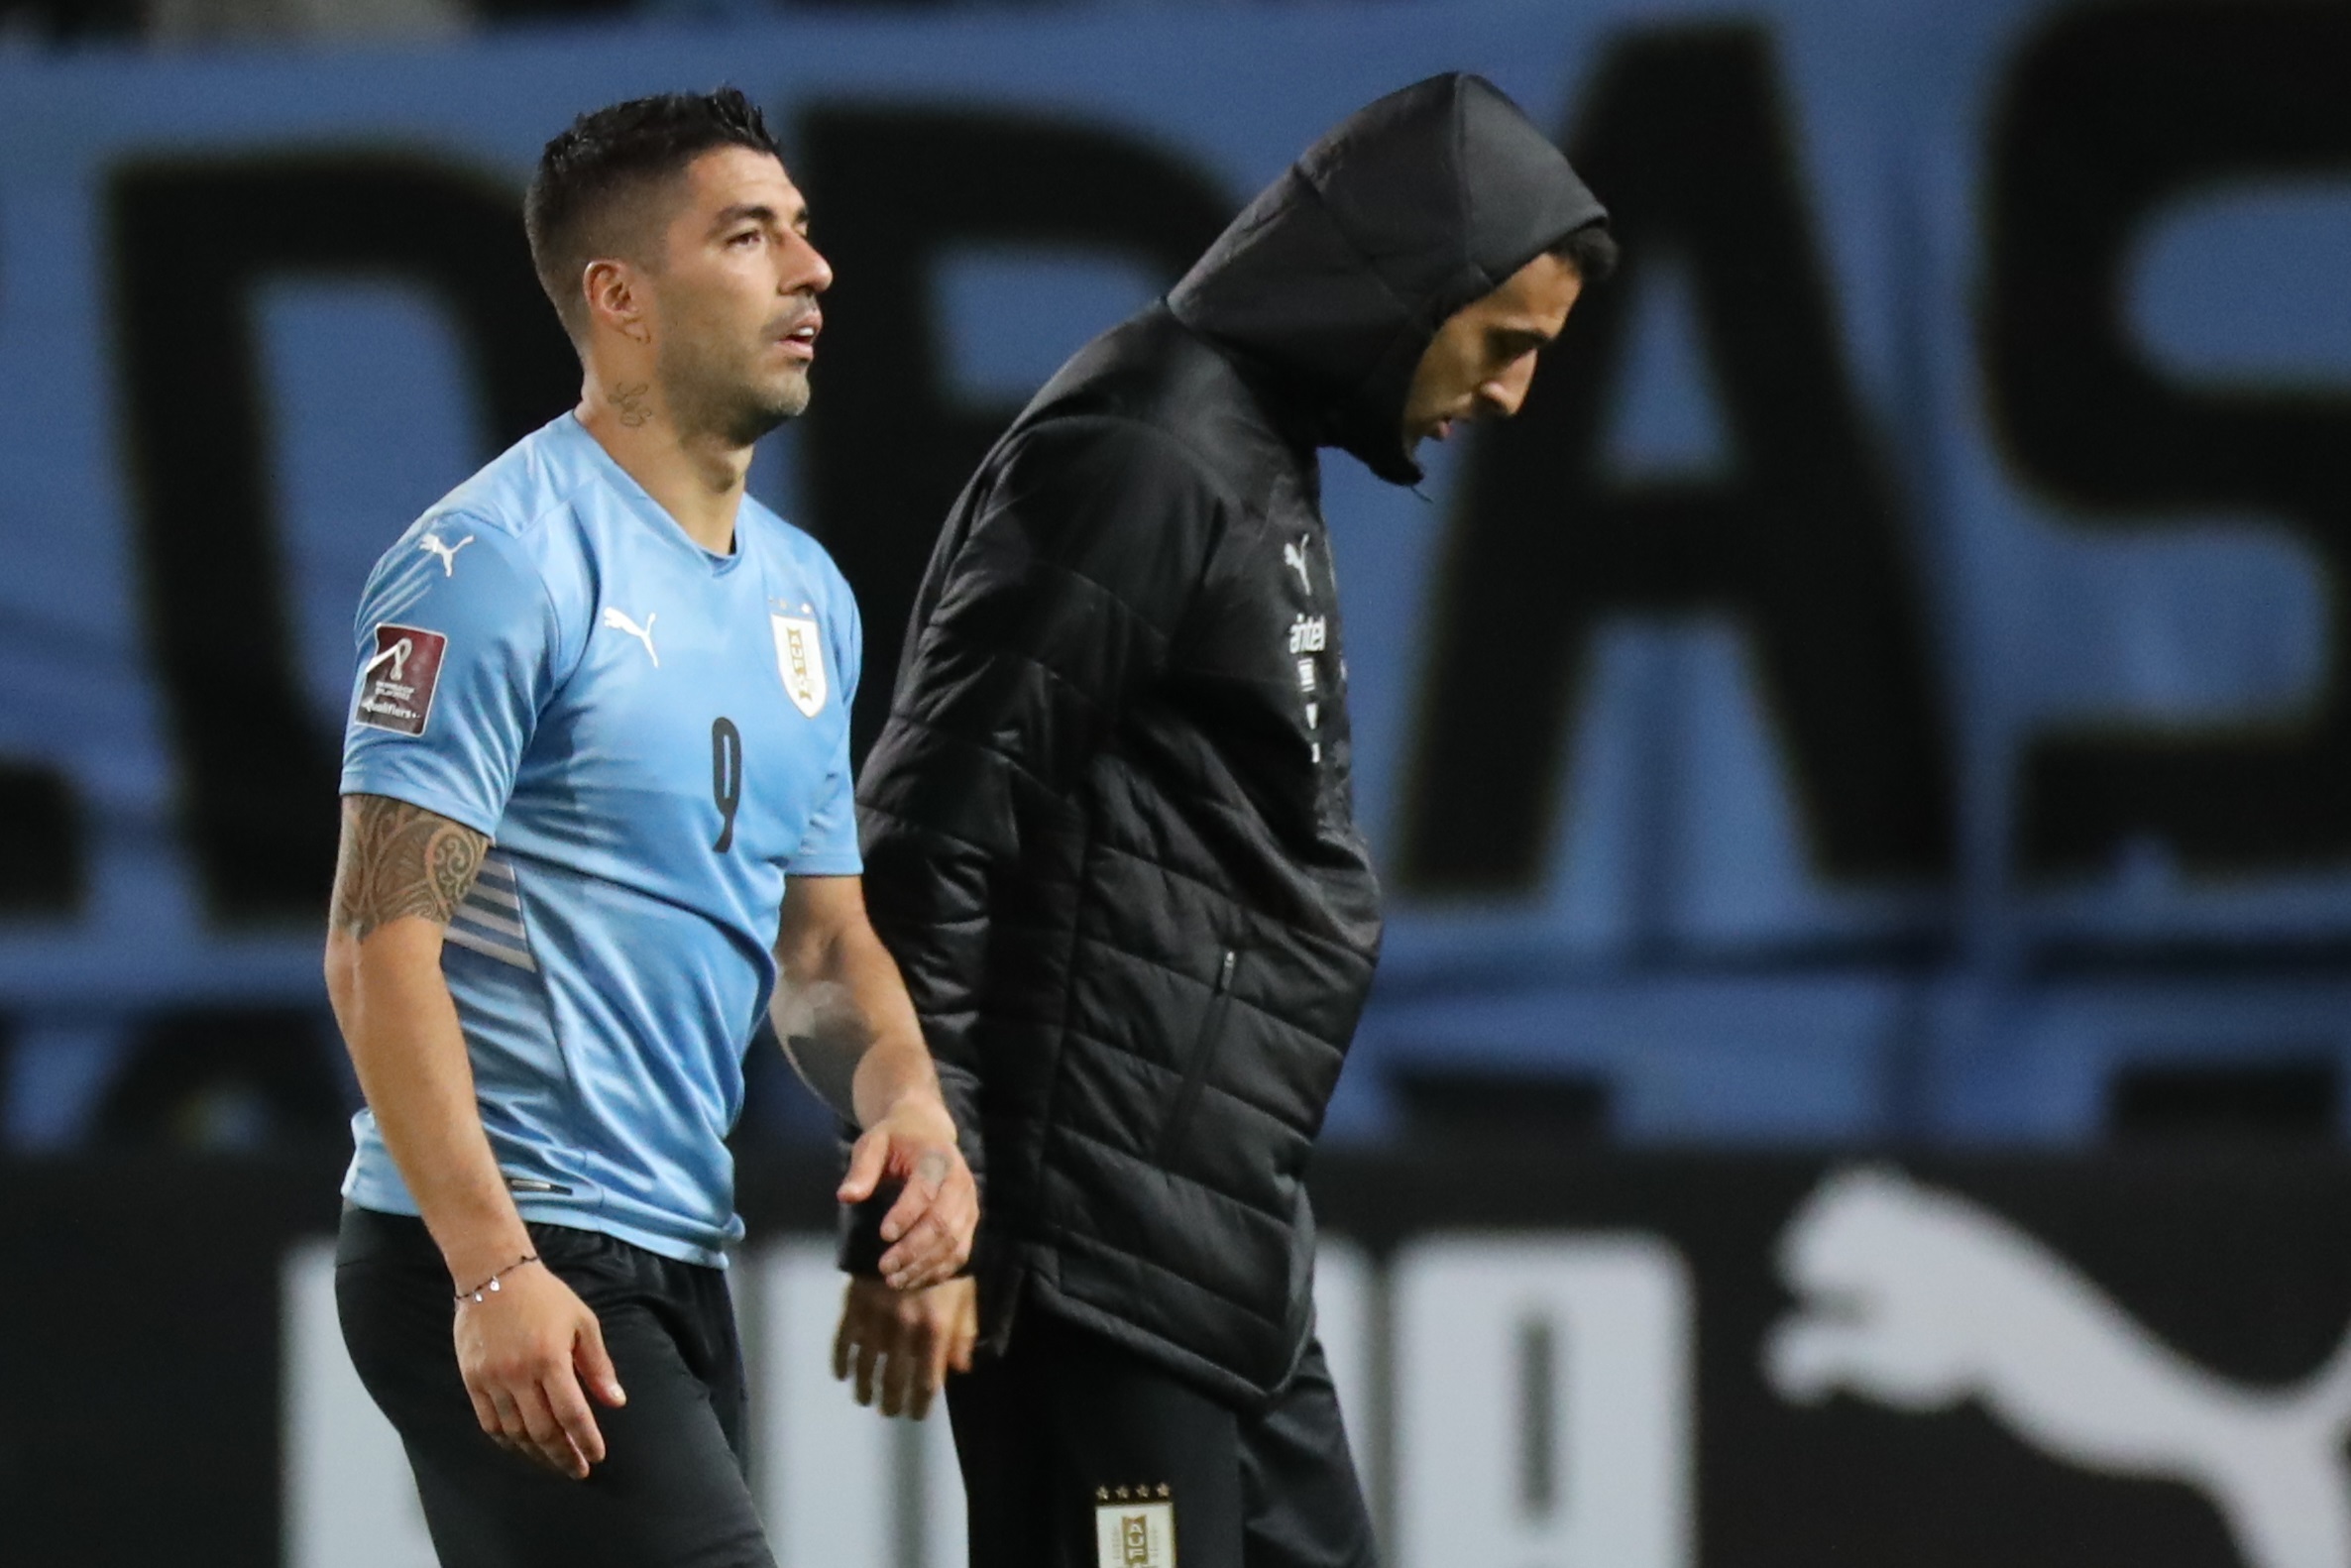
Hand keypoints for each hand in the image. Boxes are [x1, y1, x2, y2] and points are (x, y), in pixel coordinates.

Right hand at [452, 1261, 626, 1478]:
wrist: (494, 1275)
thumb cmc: (546, 1297)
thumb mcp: (582, 1323)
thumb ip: (598, 1366)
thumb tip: (615, 1402)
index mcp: (551, 1359)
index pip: (571, 1413)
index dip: (585, 1439)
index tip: (596, 1456)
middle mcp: (519, 1374)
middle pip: (542, 1431)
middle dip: (563, 1455)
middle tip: (578, 1469)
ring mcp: (492, 1379)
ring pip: (514, 1432)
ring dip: (536, 1453)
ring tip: (553, 1460)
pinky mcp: (472, 1380)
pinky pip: (489, 1422)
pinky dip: (506, 1441)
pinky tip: (521, 1446)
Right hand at [834, 1275, 977, 1419]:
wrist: (908, 1226)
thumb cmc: (944, 1263)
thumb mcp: (965, 1294)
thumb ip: (963, 1333)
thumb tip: (960, 1369)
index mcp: (934, 1330)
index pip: (927, 1382)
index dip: (921, 1403)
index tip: (917, 1414)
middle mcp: (903, 1330)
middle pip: (894, 1380)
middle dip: (891, 1402)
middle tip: (889, 1412)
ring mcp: (876, 1319)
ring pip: (866, 1367)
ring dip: (865, 1388)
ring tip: (866, 1399)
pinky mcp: (854, 1306)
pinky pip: (843, 1342)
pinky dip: (841, 1362)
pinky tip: (841, 1375)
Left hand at [838, 1096, 976, 1290]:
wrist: (928, 1132)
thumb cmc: (895, 1139)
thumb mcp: (873, 1143)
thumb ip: (862, 1169)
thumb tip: (846, 1197)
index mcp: (937, 1157)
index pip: (925, 1190)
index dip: (906, 1214)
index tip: (883, 1235)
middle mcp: (960, 1181)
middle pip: (941, 1222)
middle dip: (913, 1249)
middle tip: (884, 1268)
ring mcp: (968, 1203)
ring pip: (952, 1242)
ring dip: (924, 1266)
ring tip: (894, 1281)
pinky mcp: (969, 1220)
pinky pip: (959, 1252)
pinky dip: (937, 1271)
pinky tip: (912, 1281)